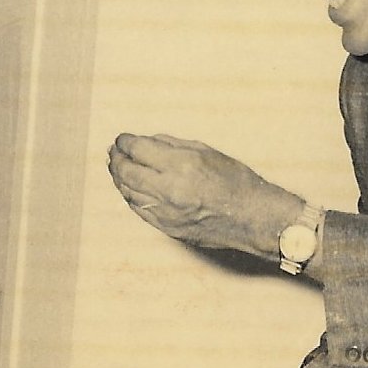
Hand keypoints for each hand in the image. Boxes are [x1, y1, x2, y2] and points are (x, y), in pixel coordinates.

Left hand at [108, 133, 303, 258]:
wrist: (253, 218)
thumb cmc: (235, 181)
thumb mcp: (206, 152)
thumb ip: (172, 146)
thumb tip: (146, 142)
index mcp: (181, 165)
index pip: (137, 149)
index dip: (125, 142)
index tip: (123, 139)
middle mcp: (169, 189)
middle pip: (126, 171)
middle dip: (116, 159)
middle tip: (114, 152)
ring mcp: (166, 212)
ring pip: (128, 192)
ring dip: (119, 178)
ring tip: (117, 168)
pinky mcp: (167, 228)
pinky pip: (139, 210)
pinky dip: (130, 196)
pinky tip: (129, 188)